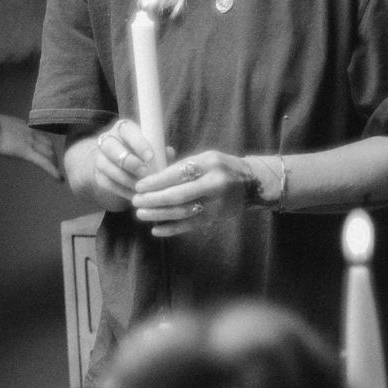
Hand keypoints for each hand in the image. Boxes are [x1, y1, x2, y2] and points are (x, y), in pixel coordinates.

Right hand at [0, 114, 61, 176]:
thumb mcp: (1, 126)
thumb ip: (7, 131)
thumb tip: (4, 135)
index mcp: (25, 127)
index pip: (41, 137)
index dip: (47, 146)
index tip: (49, 152)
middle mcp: (32, 134)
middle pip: (49, 145)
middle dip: (53, 156)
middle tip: (54, 165)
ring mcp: (31, 143)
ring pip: (49, 154)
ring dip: (54, 164)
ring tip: (57, 173)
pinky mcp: (27, 152)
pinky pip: (44, 163)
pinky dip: (53, 171)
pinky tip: (59, 179)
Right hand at [74, 118, 160, 210]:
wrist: (117, 166)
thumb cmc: (141, 154)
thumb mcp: (151, 149)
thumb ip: (160, 150)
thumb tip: (169, 152)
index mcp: (123, 129)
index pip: (127, 130)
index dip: (138, 143)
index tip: (150, 157)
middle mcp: (107, 140)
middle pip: (110, 147)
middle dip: (128, 161)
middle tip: (144, 172)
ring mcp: (100, 158)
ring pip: (107, 167)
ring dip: (126, 178)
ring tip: (142, 187)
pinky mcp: (98, 176)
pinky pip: (107, 183)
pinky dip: (122, 191)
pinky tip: (135, 195)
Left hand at [130, 150, 252, 237]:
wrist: (252, 183)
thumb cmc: (222, 167)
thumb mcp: (206, 158)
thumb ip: (184, 166)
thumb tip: (153, 177)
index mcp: (209, 163)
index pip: (177, 174)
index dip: (156, 182)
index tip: (139, 186)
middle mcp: (214, 183)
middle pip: (178, 195)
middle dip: (154, 200)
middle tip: (136, 202)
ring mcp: (216, 203)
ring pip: (183, 212)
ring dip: (159, 215)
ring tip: (141, 214)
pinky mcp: (216, 218)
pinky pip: (190, 225)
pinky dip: (172, 229)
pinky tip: (156, 230)